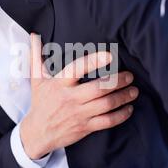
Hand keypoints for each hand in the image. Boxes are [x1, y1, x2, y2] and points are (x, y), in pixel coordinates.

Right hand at [20, 34, 138, 159]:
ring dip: (123, 97)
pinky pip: (107, 122)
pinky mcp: (85, 127)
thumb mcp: (36, 79)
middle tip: (130, 76)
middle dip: (118, 81)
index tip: (110, 56)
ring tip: (134, 90)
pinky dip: (120, 115)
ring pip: (106, 104)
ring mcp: (79, 114)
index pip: (78, 69)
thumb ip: (37, 56)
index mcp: (60, 83)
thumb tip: (33, 35)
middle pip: (99, 88)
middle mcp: (70, 98)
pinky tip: (128, 109)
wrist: (37, 132)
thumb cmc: (40, 102)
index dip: (94, 61)